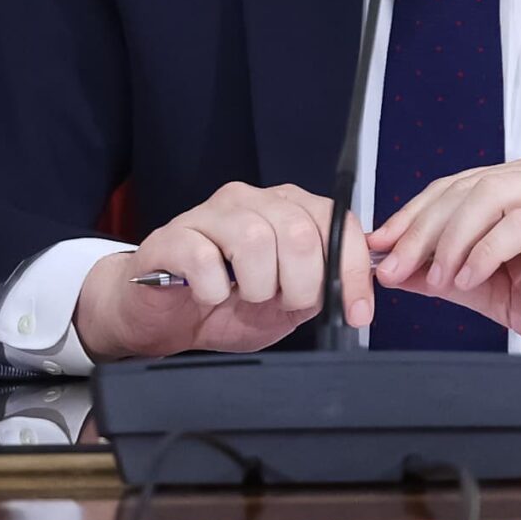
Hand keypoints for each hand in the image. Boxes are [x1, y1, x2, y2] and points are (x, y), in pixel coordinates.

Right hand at [74, 182, 371, 361]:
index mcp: (287, 209)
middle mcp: (251, 201)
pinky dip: (214, 289)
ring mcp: (209, 214)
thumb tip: (356, 291)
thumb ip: (321, 289)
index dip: (352, 270)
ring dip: (257, 286)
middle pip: (298, 232)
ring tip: (243, 298)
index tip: (357, 312)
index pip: (336, 221)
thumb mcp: (287, 304)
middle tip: (281, 304)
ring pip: (254, 239)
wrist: (163, 318)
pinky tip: (209, 296)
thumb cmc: (226, 303)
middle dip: (301, 284)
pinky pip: (204, 258)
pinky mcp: (172, 237)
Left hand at [366, 154, 520, 362]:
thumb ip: (451, 275)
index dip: (415, 213)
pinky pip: (519, 223)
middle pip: (467, 185)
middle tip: (395, 265)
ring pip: (489, 194)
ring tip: (438, 277)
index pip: (458, 184)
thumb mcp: (499, 293)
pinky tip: (471, 276)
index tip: (381, 245)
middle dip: (422, 228)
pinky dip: (486, 250)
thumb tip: (399, 269)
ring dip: (452, 239)